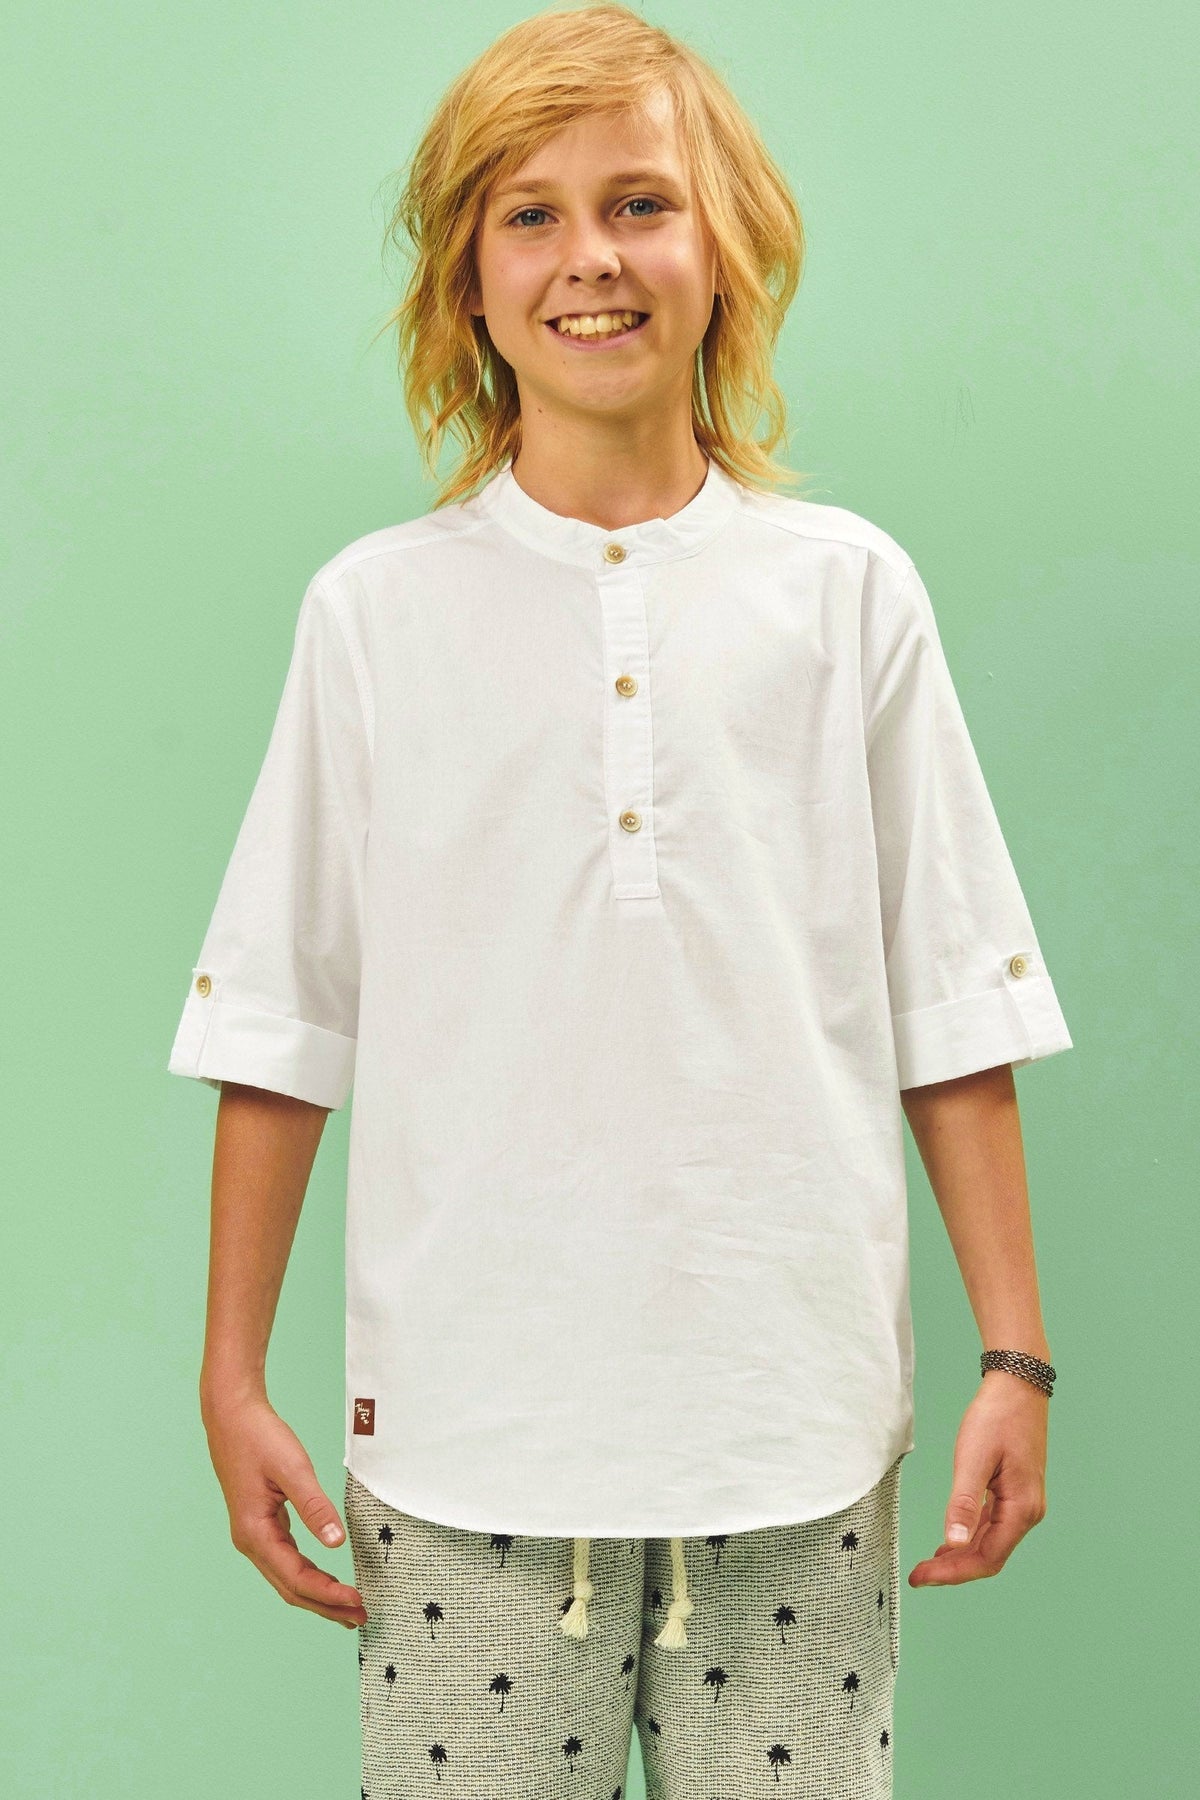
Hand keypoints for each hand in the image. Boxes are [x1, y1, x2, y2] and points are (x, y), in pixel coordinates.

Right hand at [201, 1388, 367, 1627]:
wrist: (232, 1416)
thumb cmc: (259, 1438)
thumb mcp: (292, 1469)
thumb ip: (315, 1507)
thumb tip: (337, 1542)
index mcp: (255, 1534)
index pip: (297, 1578)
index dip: (328, 1594)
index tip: (358, 1602)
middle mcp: (251, 1542)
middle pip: (291, 1588)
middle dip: (325, 1606)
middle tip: (360, 1618)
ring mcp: (254, 1535)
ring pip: (288, 1578)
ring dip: (318, 1595)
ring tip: (348, 1608)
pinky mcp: (261, 1525)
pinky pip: (287, 1561)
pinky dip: (308, 1576)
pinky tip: (326, 1578)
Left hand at [908, 1371, 1048, 1585]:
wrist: (1018, 1385)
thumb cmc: (997, 1417)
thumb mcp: (974, 1458)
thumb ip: (964, 1502)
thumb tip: (955, 1543)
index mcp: (1021, 1509)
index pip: (986, 1558)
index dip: (953, 1573)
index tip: (920, 1577)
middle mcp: (1027, 1512)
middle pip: (989, 1557)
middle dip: (954, 1570)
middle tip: (918, 1575)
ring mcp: (1023, 1503)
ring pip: (991, 1544)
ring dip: (961, 1556)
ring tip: (928, 1564)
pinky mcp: (1014, 1492)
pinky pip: (992, 1527)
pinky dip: (970, 1537)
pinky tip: (951, 1541)